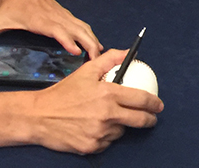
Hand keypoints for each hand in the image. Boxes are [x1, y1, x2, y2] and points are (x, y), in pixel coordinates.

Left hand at [0, 0, 102, 60]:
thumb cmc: (7, 11)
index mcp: (36, 19)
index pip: (54, 29)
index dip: (65, 38)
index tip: (75, 50)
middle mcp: (52, 16)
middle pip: (73, 28)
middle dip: (86, 42)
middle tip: (96, 58)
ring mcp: (60, 14)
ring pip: (81, 25)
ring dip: (92, 39)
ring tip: (101, 55)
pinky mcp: (65, 15)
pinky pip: (81, 24)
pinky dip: (90, 34)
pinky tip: (97, 46)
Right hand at [29, 49, 161, 153]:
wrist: (40, 116)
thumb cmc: (63, 93)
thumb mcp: (86, 71)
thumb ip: (109, 59)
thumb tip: (127, 52)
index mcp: (108, 94)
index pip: (141, 100)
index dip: (154, 103)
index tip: (159, 105)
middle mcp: (107, 115)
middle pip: (139, 120)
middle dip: (149, 119)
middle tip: (150, 118)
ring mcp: (100, 133)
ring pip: (121, 131)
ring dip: (120, 125)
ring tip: (108, 118)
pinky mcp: (92, 147)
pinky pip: (108, 142)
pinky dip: (106, 135)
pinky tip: (96, 127)